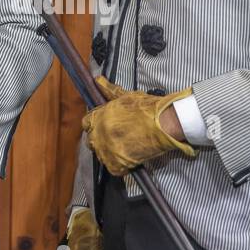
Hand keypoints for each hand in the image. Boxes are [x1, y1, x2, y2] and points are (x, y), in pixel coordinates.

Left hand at [81, 76, 197, 174]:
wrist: (163, 123)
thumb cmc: (147, 108)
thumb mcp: (126, 96)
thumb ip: (109, 90)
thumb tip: (97, 80)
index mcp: (100, 116)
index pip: (86, 123)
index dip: (94, 125)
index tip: (103, 127)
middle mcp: (100, 133)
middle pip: (91, 141)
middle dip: (100, 140)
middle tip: (116, 139)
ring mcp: (107, 149)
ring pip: (101, 155)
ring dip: (109, 153)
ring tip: (124, 149)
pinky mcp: (117, 163)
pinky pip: (112, 169)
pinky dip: (120, 167)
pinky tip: (129, 159)